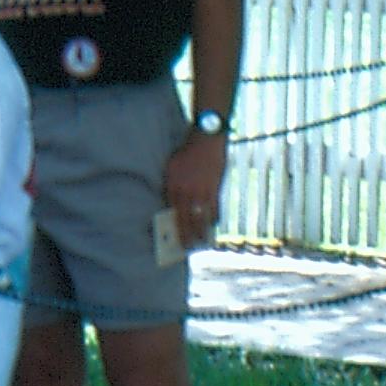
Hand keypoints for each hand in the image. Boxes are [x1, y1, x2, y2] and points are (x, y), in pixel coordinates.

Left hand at [161, 132, 227, 251]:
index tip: (174, 237)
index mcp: (173, 185)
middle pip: (186, 218)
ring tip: (201, 242)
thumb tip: (171, 204)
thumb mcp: (171, 167)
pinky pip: (214, 207)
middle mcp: (186, 190)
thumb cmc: (186, 152)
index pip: (173, 211)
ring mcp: (202, 189)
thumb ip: (170, 185)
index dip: (174, 226)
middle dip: (186, 234)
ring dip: (201, 231)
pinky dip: (214, 217)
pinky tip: (214, 225)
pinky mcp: (215, 186)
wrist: (206, 139)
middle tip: (186, 247)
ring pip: (201, 216)